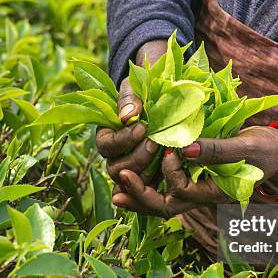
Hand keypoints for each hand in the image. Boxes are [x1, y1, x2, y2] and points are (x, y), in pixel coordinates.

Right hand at [96, 40, 166, 187]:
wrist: (164, 98)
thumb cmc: (144, 91)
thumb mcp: (135, 88)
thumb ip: (129, 99)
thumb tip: (127, 116)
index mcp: (108, 137)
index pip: (106, 146)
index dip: (122, 140)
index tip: (142, 128)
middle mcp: (117, 157)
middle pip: (116, 169)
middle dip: (136, 157)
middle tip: (155, 143)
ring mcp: (134, 169)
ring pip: (132, 181)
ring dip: (148, 170)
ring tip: (164, 152)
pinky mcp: (152, 176)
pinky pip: (150, 188)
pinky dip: (158, 183)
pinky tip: (171, 172)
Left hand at [111, 127, 277, 216]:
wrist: (276, 152)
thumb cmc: (265, 150)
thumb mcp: (246, 147)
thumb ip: (217, 150)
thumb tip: (184, 149)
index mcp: (215, 192)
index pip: (182, 191)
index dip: (169, 174)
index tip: (169, 149)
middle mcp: (201, 195)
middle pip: (165, 207)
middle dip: (141, 197)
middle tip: (119, 184)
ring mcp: (196, 188)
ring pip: (162, 201)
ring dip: (139, 194)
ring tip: (118, 186)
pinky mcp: (193, 177)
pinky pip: (166, 188)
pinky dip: (149, 184)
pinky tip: (134, 174)